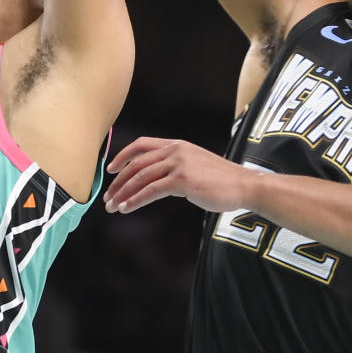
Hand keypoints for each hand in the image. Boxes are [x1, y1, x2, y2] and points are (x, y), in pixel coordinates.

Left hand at [103, 136, 253, 214]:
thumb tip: (156, 178)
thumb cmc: (222, 180)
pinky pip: (151, 191)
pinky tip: (127, 208)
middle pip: (137, 163)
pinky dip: (135, 200)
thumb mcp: (196, 164)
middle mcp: (176, 150)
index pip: (142, 144)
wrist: (244, 185)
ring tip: (113, 206)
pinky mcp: (182, 180)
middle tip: (107, 196)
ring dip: (123, 193)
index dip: (123, 156)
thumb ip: (176, 165)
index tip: (111, 169)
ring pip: (141, 178)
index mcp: (177, 144)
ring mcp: (179, 164)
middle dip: (118, 181)